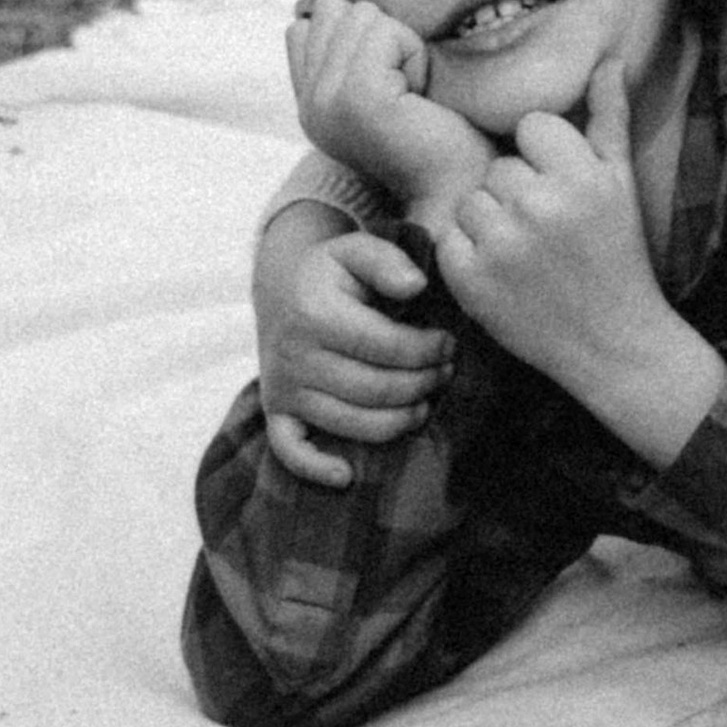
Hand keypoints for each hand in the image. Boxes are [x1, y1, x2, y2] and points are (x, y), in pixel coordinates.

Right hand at [253, 219, 451, 487]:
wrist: (282, 290)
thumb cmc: (333, 274)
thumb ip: (388, 261)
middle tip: (445, 373)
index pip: (387, 347)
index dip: (428, 351)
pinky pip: (289, 449)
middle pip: (375, 390)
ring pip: (350, 422)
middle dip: (422, 385)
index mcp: (315, 314)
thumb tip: (417, 285)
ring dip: (397, 422)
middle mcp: (294, 355)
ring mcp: (283, 387)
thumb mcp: (356, 250)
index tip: (449, 345)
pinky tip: (347, 476)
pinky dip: (315, 468)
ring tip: (424, 403)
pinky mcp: (277, 410)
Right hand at [289, 0, 488, 221]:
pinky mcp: (357, 97)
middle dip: (382, 35)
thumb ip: (351, 47)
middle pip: (332, 9)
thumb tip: (325, 0)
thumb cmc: (442, 134)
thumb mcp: (387, 83)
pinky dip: (414, 53)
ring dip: (401, 44)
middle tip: (406, 89)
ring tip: (413, 94)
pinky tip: (420, 96)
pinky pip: (384, 30)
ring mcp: (326, 102)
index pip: (307, 22)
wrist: (465, 189)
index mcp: (310, 103)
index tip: (390, 82)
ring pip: (359, 14)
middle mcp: (309, 105)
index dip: (360, 35)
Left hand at [433, 82, 719, 459]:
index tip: (563, 193)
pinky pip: (451, 238)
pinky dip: (469, 256)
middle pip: (499, 167)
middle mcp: (541, 206)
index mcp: (581, 176)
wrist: (613, 341)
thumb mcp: (622, 184)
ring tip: (525, 253)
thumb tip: (608, 61)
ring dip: (490, 223)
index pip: (532, 128)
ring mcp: (502, 245)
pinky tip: (504, 275)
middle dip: (517, 194)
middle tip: (548, 232)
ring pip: (471, 199)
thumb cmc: (618, 255)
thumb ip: (610, 118)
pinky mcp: (471, 280)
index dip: (544, 159)